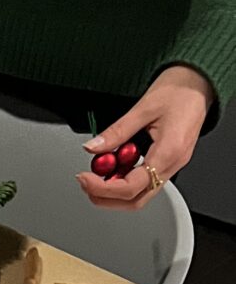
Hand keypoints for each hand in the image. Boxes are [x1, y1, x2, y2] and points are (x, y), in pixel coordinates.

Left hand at [77, 64, 213, 210]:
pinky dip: (125, 180)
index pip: (131, 187)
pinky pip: (146, 182)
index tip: (85, 178)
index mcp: (169, 152)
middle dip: (107, 198)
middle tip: (87, 184)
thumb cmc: (180, 91)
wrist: (198, 83)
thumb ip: (117, 132)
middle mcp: (173, 164)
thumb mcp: (143, 108)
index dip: (103, 188)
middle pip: (136, 200)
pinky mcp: (169, 162)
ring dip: (115, 191)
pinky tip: (114, 167)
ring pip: (141, 195)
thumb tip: (93, 148)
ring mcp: (172, 165)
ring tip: (97, 175)